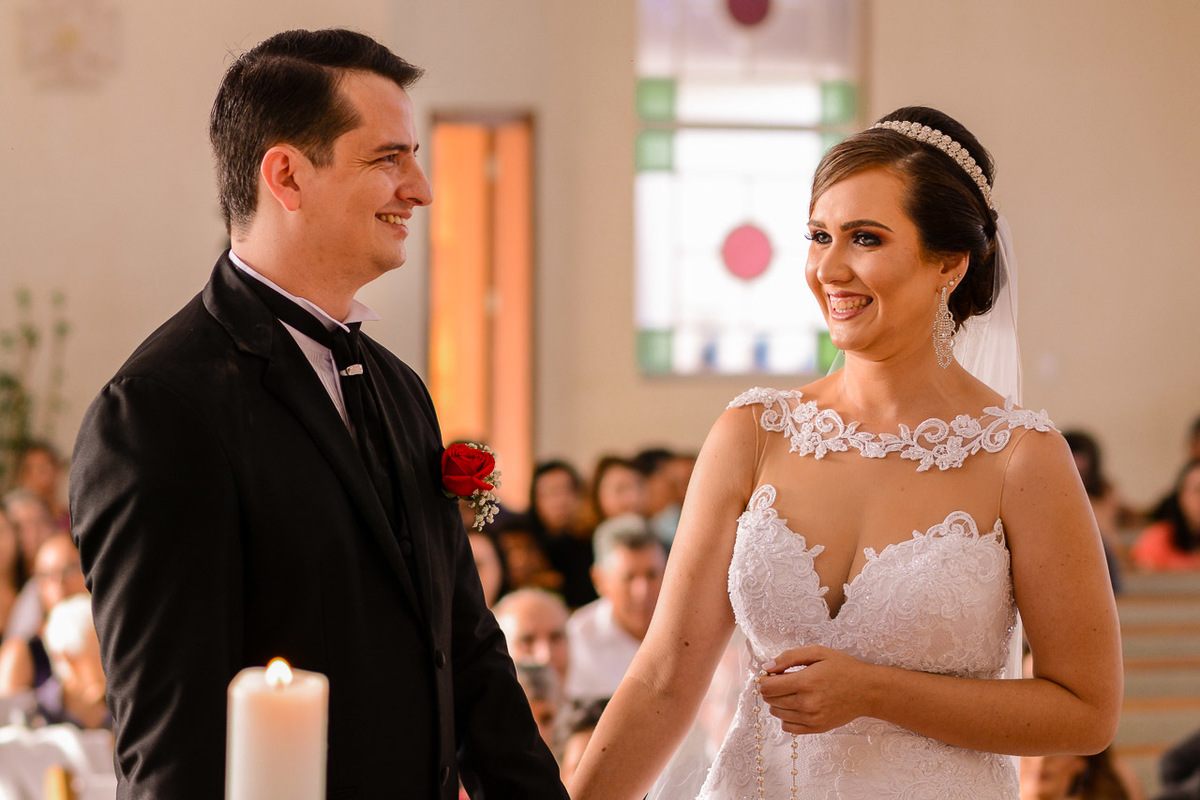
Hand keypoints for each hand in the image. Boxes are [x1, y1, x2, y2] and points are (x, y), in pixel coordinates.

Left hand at [758, 645, 874, 733]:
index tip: (771, 674)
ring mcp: (811, 718)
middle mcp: (807, 703)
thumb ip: (789, 657)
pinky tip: (797, 706)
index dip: (765, 679)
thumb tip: (767, 667)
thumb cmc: (843, 668)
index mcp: (805, 682)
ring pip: (777, 713)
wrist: (867, 690)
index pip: (768, 687)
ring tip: (793, 692)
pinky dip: (787, 717)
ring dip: (779, 702)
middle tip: (784, 681)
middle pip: (771, 700)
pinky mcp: (816, 728)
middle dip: (772, 689)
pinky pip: (788, 727)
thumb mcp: (818, 652)